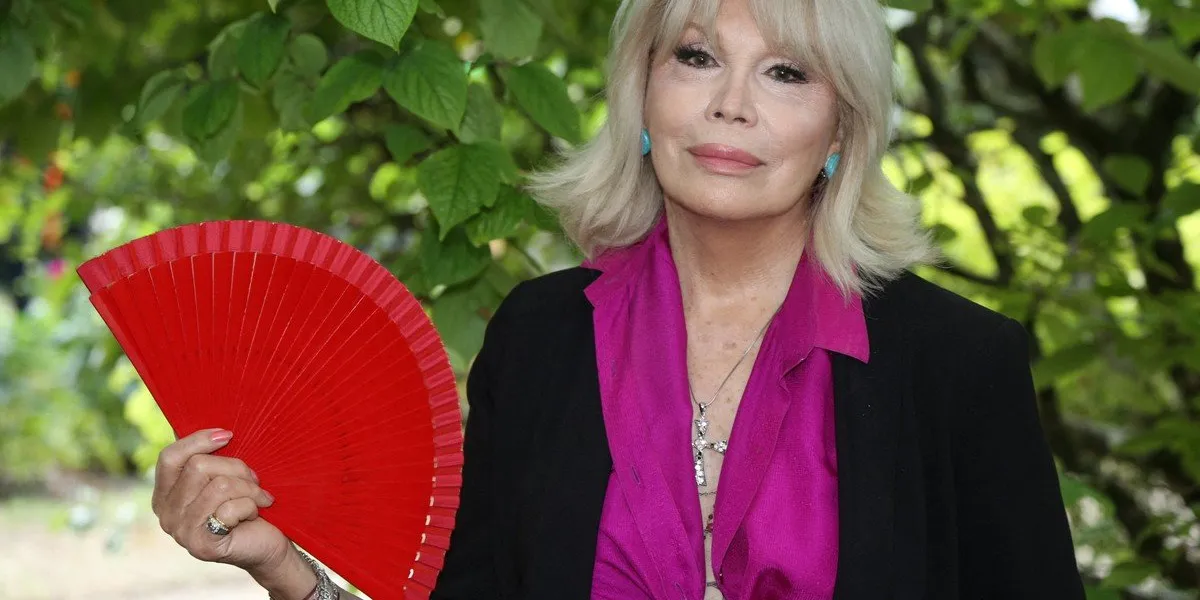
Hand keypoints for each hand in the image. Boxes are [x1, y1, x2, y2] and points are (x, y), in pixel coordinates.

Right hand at [151, 428, 289, 576]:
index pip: (169, 457)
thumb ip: (209, 457)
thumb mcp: (224, 476)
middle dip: (237, 468)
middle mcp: (166, 514)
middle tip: (255, 479)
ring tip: (259, 497)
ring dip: (249, 488)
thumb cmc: (246, 505)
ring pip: (219, 486)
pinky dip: (251, 506)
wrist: (266, 544)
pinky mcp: (201, 545)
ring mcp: (181, 532)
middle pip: (198, 467)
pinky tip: (254, 515)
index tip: (229, 435)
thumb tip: (209, 424)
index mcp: (165, 494)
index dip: (198, 440)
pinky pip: (230, 509)